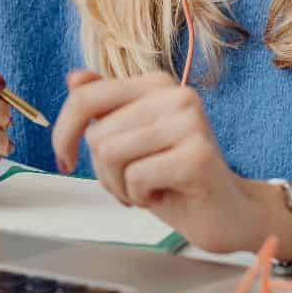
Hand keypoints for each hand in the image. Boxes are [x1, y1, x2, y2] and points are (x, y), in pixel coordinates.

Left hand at [51, 69, 266, 253]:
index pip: (86, 97)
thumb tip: (74, 78)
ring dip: (121, 186)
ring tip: (148, 189)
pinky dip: (140, 197)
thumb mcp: (131, 141)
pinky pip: (136, 178)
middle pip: (97, 134)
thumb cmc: (175, 179)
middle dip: (104, 172)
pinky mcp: (197, 155)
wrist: (227, 214)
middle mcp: (175, 94)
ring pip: (111, 154)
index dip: (64, 132)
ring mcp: (189, 121)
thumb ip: (105, 108)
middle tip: (133, 184)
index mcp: (155, 84)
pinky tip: (164, 196)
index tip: (64, 159)